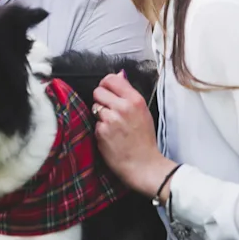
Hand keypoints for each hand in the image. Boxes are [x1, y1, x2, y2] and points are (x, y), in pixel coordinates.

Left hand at [92, 73, 176, 198]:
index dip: (106, 84)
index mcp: (135, 100)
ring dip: (99, 114)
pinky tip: (110, 136)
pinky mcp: (101, 131)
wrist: (143, 164)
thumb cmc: (144, 140)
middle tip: (109, 110)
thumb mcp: (143, 112)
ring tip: (112, 125)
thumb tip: (119, 75)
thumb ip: (129, 94)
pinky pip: (94, 123)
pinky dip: (99, 128)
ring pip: (95, 106)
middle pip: (98, 91)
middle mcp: (123, 107)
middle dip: (101, 99)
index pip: (111, 79)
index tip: (107, 91)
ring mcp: (111, 119)